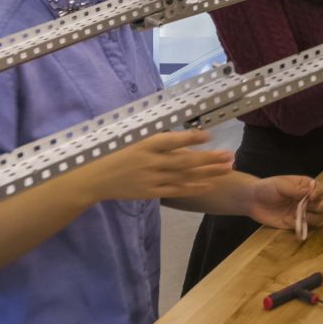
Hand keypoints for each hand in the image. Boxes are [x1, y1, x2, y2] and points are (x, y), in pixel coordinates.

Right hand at [73, 131, 233, 204]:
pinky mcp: (150, 192)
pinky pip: (176, 190)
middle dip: (209, 159)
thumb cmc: (115, 152)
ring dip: (207, 173)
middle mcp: (150, 162)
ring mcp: (151, 178)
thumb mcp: (132, 138)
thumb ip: (155, 137)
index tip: (209, 135)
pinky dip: (193, 187)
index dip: (191, 137)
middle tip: (228, 155)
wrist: (94, 177)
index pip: (171, 140)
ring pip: (184, 176)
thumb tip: (182, 131)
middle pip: (184, 160)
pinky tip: (209, 184)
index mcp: (145, 144)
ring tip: (227, 167)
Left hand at [245, 175, 322, 231]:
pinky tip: (291, 222)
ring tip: (300, 215)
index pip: (321, 190)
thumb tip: (310, 193)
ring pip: (319, 217)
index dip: (319, 194)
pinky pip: (305, 227)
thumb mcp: (281, 185)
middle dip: (322, 207)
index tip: (312, 197)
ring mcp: (302, 212)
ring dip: (314, 218)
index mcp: (306, 186)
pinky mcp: (294, 223)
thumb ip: (296, 190)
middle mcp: (308, 200)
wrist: (252, 201)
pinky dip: (302, 227)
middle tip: (311, 207)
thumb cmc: (267, 188)